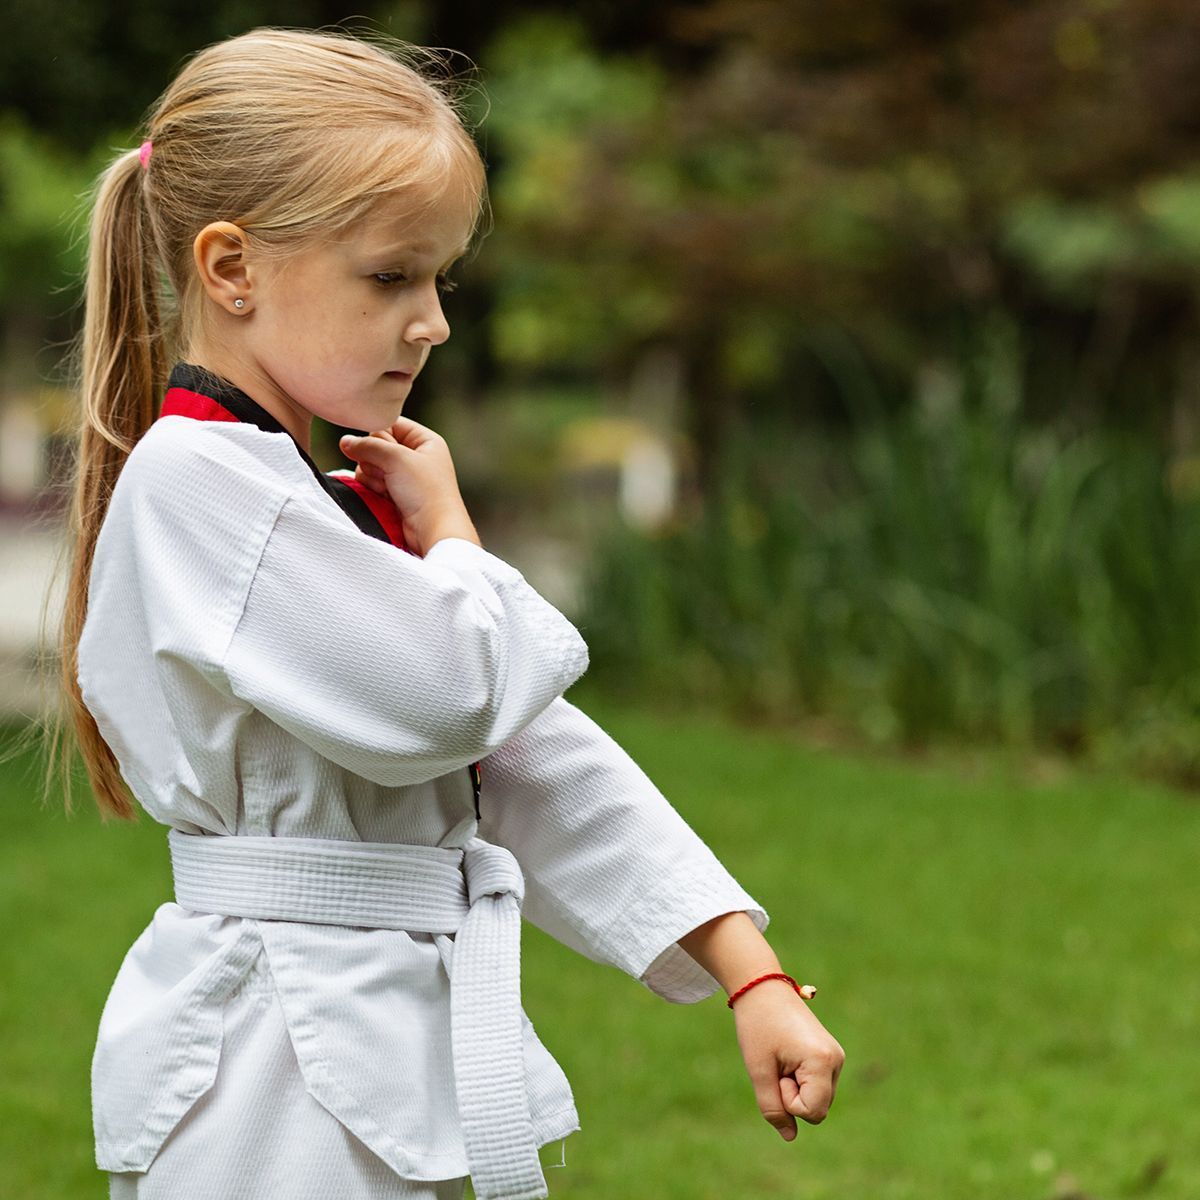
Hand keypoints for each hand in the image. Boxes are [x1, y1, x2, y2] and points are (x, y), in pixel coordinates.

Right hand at [338, 419, 479, 554]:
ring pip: (370, 465)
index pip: (390, 424)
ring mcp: (404, 477)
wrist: (432, 530)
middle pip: (376, 445)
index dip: (379, 434)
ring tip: (388, 488)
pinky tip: (383, 496)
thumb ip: (368, 445)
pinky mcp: (394, 495)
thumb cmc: (425, 491)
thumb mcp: (397, 458)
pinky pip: (371, 483)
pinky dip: (373, 489)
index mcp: (425, 441)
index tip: (382, 448)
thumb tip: (345, 442)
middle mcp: (415, 457)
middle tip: (388, 472)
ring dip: (373, 476)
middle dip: (375, 460)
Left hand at [730, 979, 843, 1139]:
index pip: (812, 1112)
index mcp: (823, 1061)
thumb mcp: (759, 1071)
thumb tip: (790, 1137)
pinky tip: (787, 1057)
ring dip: (796, 1088)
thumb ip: (773, 1108)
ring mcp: (836, 1057)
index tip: (777, 1071)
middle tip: (776, 1063)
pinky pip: (817, 1086)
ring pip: (817, 1099)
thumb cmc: (758, 1026)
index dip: (788, 1101)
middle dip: (792, 1096)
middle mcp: (837, 1060)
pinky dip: (800, 1080)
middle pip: (817, 1109)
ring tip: (781, 1058)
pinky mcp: (830, 1055)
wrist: (762, 988)